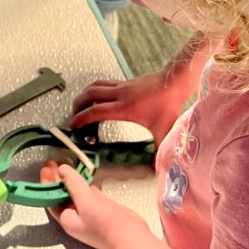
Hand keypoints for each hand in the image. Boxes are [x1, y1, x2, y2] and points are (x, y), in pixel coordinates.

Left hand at [43, 160, 148, 248]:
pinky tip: (85, 176)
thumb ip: (73, 184)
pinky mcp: (102, 211)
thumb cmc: (106, 224)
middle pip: (62, 195)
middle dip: (57, 179)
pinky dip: (85, 185)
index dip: (47, 182)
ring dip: (71, 180)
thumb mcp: (86, 201)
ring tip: (67, 164)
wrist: (131, 239)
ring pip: (75, 194)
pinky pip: (89, 195)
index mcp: (67, 218)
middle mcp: (76, 217)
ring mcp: (89, 214)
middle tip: (55, 161)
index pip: (51, 198)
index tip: (47, 167)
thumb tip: (62, 170)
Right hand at [69, 71, 184, 145]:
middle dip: (77, 105)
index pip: (95, 111)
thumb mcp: (164, 130)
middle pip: (89, 95)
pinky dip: (95, 89)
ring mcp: (121, 87)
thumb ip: (159, 150)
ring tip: (81, 105)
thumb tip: (158, 167)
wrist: (175, 82)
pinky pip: (104, 83)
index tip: (74, 125)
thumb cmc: (169, 103)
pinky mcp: (125, 82)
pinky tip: (99, 96)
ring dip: (84, 95)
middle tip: (73, 116)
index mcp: (125, 108)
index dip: (81, 118)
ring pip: (94, 86)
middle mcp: (119, 95)